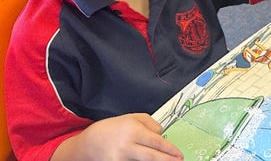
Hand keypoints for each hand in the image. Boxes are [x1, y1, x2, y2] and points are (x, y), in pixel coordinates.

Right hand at [51, 114, 182, 159]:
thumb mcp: (131, 118)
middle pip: (152, 155)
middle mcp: (127, 145)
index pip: (156, 141)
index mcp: (132, 130)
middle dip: (167, 160)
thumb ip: (149, 123)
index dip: (170, 149)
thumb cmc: (112, 129)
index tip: (179, 154)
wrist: (87, 145)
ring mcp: (120, 158)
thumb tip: (162, 134)